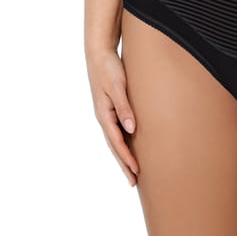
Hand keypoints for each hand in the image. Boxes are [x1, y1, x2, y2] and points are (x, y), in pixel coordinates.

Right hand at [86, 48, 139, 186]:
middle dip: (124, 164)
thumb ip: (124, 107)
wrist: (100, 54)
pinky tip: (131, 146)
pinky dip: (124, 141)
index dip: (127, 157)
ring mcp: (107, 113)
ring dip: (124, 155)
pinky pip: (118, 130)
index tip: (136, 171)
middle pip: (115, 146)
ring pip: (116, 140)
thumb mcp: (117, 87)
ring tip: (133, 170)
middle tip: (134, 182)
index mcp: (104, 114)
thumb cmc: (109, 69)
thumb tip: (131, 129)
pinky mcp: (112, 107)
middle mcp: (104, 117)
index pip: (117, 142)